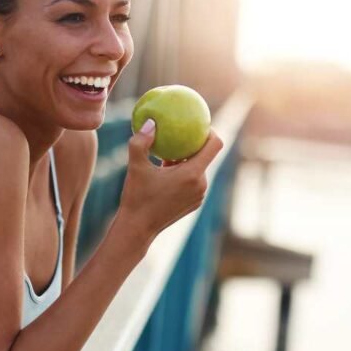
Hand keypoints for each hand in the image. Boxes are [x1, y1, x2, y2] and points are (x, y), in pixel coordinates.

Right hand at [118, 122, 223, 240]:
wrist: (138, 228)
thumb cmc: (136, 197)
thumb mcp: (135, 166)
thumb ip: (141, 141)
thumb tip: (151, 122)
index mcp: (192, 174)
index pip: (214, 145)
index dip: (210, 131)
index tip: (197, 125)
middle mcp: (201, 185)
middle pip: (205, 157)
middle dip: (193, 145)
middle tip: (177, 136)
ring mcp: (199, 196)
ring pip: (198, 170)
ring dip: (186, 161)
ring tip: (168, 155)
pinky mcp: (194, 204)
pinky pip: (194, 182)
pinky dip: (184, 175)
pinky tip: (166, 173)